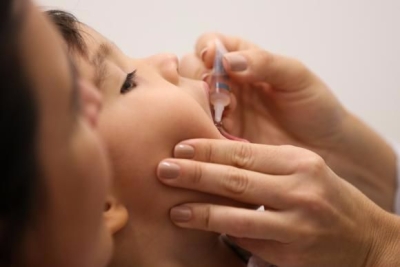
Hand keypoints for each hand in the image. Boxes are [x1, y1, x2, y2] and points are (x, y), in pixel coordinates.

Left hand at [157, 139, 399, 266]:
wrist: (366, 239)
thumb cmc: (328, 198)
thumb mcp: (303, 168)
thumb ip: (266, 162)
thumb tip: (217, 156)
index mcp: (299, 162)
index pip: (245, 151)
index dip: (209, 149)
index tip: (180, 146)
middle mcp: (298, 190)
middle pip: (236, 179)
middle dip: (196, 174)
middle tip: (163, 169)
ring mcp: (295, 224)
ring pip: (238, 215)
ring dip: (201, 211)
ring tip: (174, 209)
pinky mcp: (290, 253)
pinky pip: (248, 241)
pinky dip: (222, 235)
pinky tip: (202, 229)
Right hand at [180, 33, 395, 209]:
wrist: (327, 149)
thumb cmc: (316, 107)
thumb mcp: (296, 77)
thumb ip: (265, 63)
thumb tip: (230, 61)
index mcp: (245, 61)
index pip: (210, 44)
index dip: (205, 48)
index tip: (212, 59)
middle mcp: (228, 84)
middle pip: (191, 69)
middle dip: (193, 75)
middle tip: (211, 90)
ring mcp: (223, 111)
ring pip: (189, 99)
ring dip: (192, 103)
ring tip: (214, 112)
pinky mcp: (222, 137)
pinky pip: (199, 129)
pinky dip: (197, 128)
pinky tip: (209, 131)